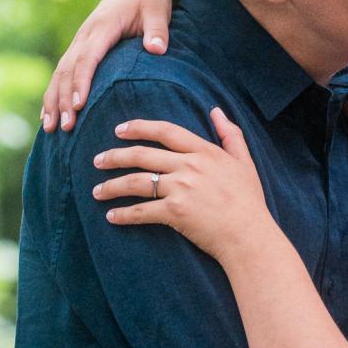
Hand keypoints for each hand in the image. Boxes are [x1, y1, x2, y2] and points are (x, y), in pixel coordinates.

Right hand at [44, 0, 183, 134]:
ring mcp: (81, 40)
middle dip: (64, 98)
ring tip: (49, 128)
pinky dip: (53, 92)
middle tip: (65, 127)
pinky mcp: (81, 46)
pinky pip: (63, 71)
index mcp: (104, 25)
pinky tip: (48, 114)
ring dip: (53, 99)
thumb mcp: (158, 10)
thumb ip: (157, 30)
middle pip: (69, 68)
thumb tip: (156, 49)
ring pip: (61, 71)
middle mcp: (87, 33)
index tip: (79, 106)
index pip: (88, 57)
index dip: (82, 81)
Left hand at [88, 103, 268, 264]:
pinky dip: (125, 214)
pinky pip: (143, 210)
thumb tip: (216, 110)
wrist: (250, 237)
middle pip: (143, 155)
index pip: (165, 131)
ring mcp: (181, 188)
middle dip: (115, 156)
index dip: (140, 127)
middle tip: (97, 160)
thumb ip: (230, 134)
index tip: (119, 130)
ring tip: (97, 191)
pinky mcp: (176, 212)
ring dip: (113, 186)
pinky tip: (112, 216)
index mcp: (204, 151)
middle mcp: (189, 165)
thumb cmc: (250, 202)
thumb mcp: (244, 162)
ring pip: (138, 181)